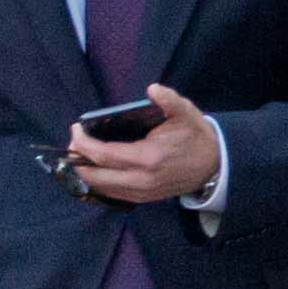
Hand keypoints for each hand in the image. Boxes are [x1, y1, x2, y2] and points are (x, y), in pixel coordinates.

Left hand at [65, 81, 222, 206]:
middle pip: (96, 175)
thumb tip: (152, 89)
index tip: (75, 130)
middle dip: (78, 159)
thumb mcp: (186, 113)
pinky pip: (111, 193)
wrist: (214, 165)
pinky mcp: (142, 199)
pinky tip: (94, 167)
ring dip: (85, 171)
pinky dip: (98, 181)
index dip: (84, 144)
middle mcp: (141, 180)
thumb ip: (169, 100)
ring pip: (101, 187)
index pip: (104, 155)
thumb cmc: (196, 136)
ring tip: (80, 153)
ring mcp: (140, 193)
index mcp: (148, 158)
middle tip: (73, 142)